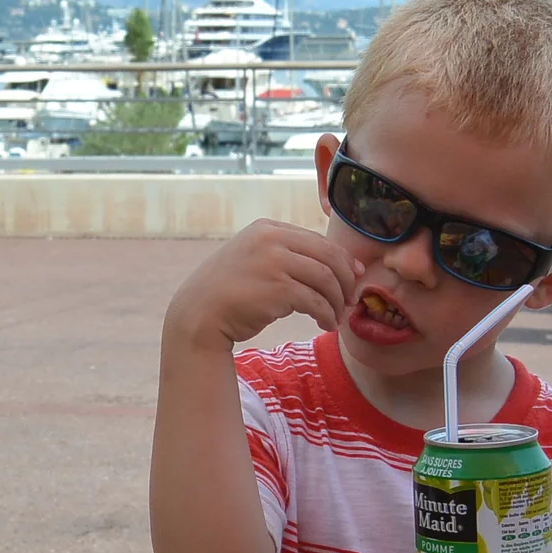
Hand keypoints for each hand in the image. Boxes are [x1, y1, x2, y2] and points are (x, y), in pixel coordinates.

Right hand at [163, 219, 357, 351]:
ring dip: (337, 301)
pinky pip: (315, 302)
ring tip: (336, 316)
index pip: (318, 240)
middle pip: (329, 255)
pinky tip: (326, 324)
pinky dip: (326, 315)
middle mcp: (271, 240)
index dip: (342, 259)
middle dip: (346, 279)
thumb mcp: (254, 257)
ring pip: (326, 279)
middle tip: (350, 299)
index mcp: (267, 228)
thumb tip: (338, 265)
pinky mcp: (277, 290)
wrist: (198, 313)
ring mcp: (274, 263)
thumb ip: (286, 254)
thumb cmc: (229, 291)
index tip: (353, 276)